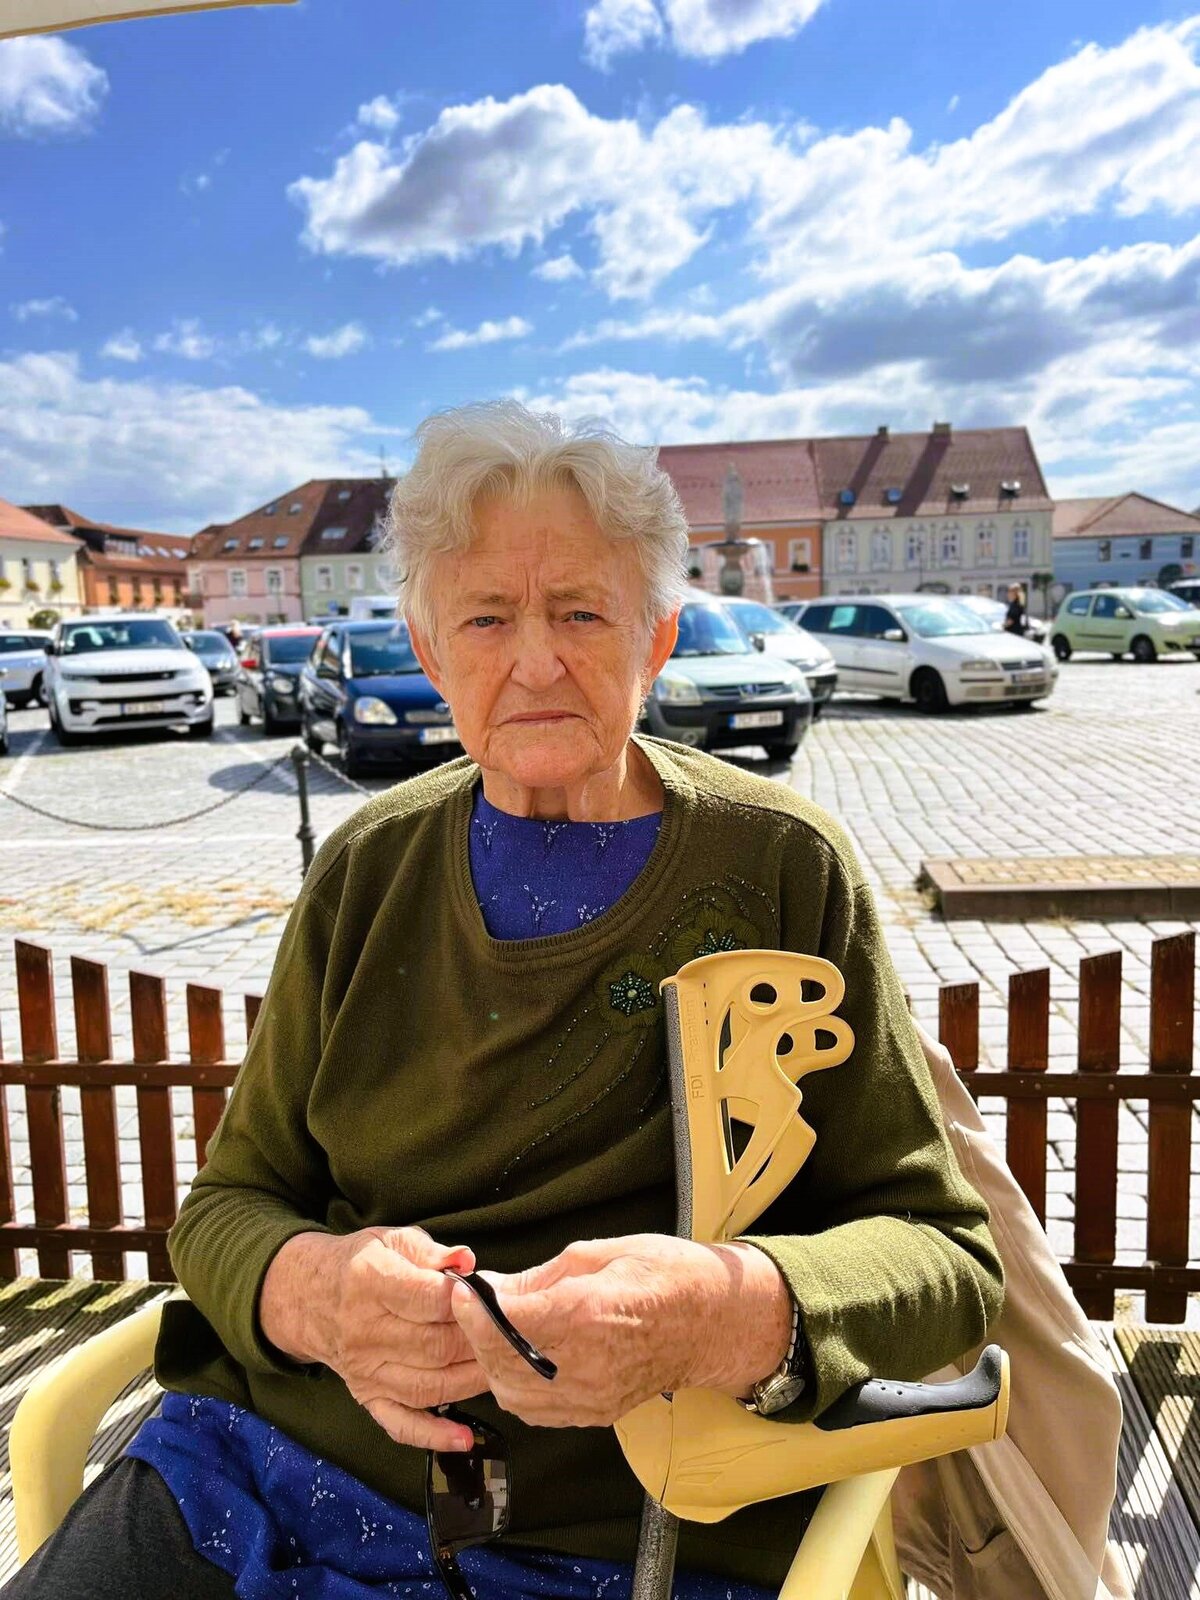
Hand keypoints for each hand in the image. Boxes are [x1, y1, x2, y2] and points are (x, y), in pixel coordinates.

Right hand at [260, 1227, 487, 1450]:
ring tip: (499, 1370)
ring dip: (469, 1382)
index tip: (487, 1295)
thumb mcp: (392, 1241)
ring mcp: (364, 1370)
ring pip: (427, 1386)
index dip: (464, 1300)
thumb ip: (432, 1251)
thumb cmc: (359, 1262)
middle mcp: (364, 1331)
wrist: (308, 1295)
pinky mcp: (366, 1396)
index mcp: (370, 1282)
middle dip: (476, 1342)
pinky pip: (400, 1423)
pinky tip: (463, 1437)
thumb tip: (467, 1260)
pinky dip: (433, 1436)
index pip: (428, 1299)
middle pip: (433, 1346)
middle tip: (503, 1334)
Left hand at [450, 1234, 791, 1428]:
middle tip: (469, 1306)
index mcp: (590, 1314)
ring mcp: (594, 1396)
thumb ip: (542, 1276)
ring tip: (490, 1330)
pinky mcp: (598, 1413)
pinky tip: (515, 1358)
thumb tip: (495, 1287)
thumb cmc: (669, 1274)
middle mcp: (588, 1364)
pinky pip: (536, 1411)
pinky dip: (514, 1386)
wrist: (717, 1321)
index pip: (509, 1320)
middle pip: (503, 1361)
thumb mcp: (604, 1253)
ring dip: (490, 1362)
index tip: (460, 1289)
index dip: (475, 1306)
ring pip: (513, 1394)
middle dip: (476, 1333)